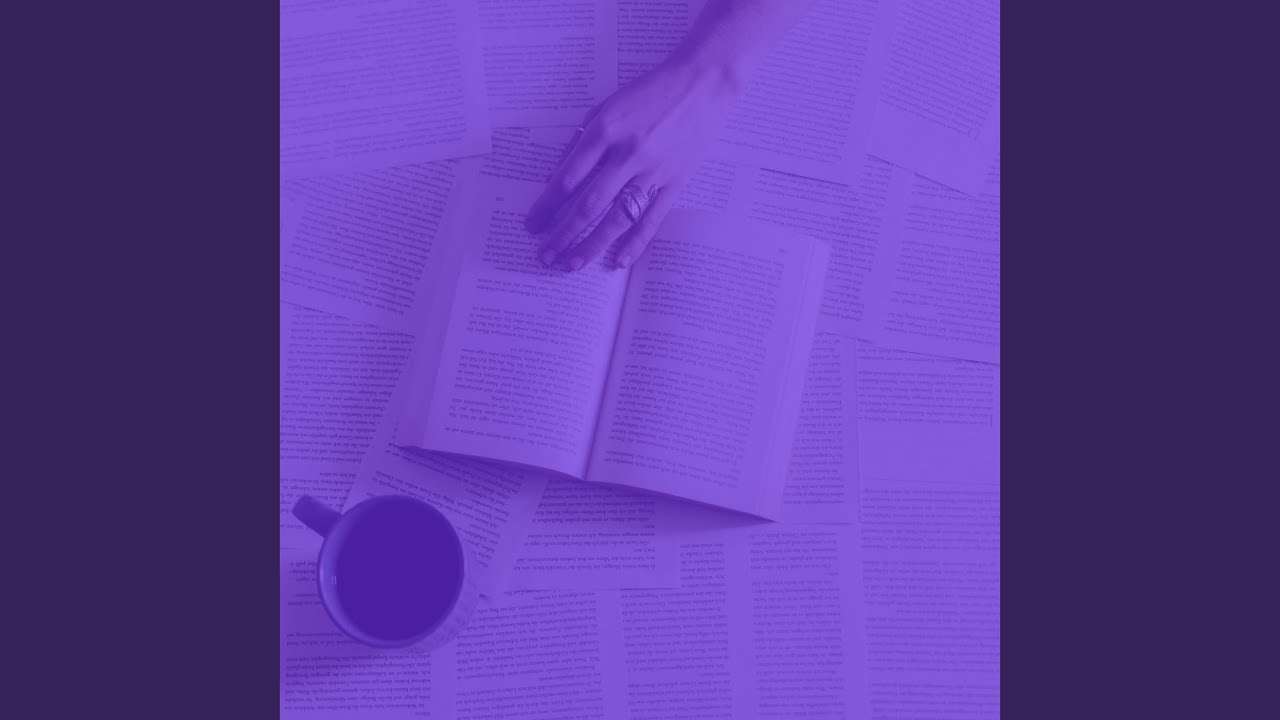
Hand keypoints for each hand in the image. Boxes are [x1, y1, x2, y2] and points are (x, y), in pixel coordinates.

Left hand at [525, 59, 739, 269]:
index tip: (532, 225)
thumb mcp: (606, 106)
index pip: (566, 179)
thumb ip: (580, 140)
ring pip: (616, 218)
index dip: (546, 207)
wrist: (702, 83)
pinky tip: (617, 261)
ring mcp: (653, 171)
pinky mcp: (675, 181)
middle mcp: (626, 154)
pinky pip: (651, 219)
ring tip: (571, 265)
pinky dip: (634, 242)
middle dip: (562, 234)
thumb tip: (556, 178)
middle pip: (587, 205)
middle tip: (544, 255)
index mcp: (604, 131)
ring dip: (591, 245)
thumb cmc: (650, 93)